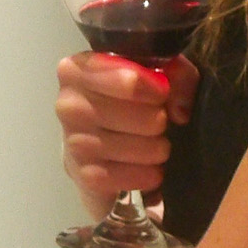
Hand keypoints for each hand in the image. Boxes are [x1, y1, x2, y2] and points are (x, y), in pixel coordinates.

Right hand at [56, 52, 197, 217]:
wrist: (95, 144)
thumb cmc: (123, 101)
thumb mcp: (152, 75)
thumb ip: (175, 74)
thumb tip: (179, 109)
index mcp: (77, 70)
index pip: (130, 80)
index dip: (156, 89)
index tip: (163, 93)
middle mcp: (68, 105)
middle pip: (138, 116)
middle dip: (157, 120)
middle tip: (156, 122)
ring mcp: (72, 142)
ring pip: (135, 148)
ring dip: (155, 149)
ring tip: (155, 144)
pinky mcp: (82, 176)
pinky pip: (127, 177)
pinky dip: (146, 175)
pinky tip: (149, 168)